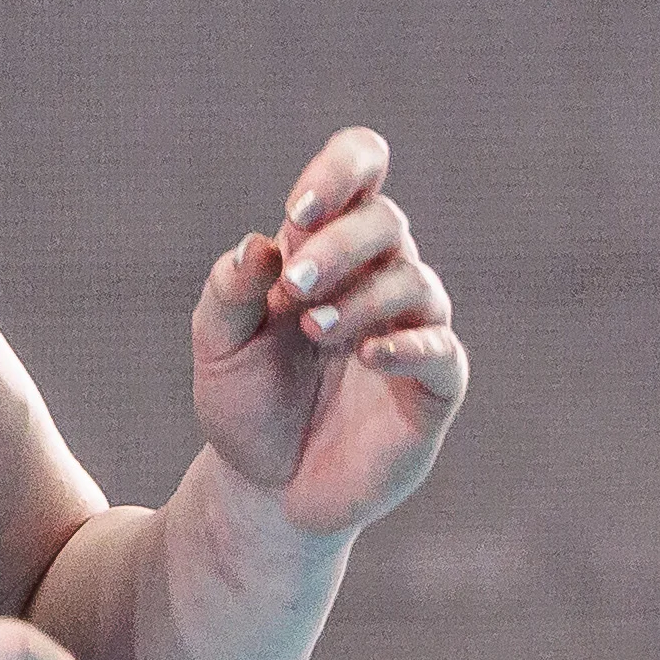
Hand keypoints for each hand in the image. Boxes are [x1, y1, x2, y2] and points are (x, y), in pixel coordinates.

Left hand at [192, 126, 467, 538]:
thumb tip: (256, 246)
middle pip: (386, 220)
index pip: (361, 170)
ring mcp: (412, 329)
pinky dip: (409, 344)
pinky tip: (369, 354)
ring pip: (413, 280)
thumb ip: (229, 293)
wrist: (265, 489)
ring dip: (362, 296)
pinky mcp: (433, 388)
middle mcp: (378, 277)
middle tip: (295, 288)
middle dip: (339, 244)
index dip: (339, 172)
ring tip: (315, 328)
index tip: (298, 212)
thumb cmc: (247, 403)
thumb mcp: (218, 347)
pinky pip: (441, 349)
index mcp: (327, 248)